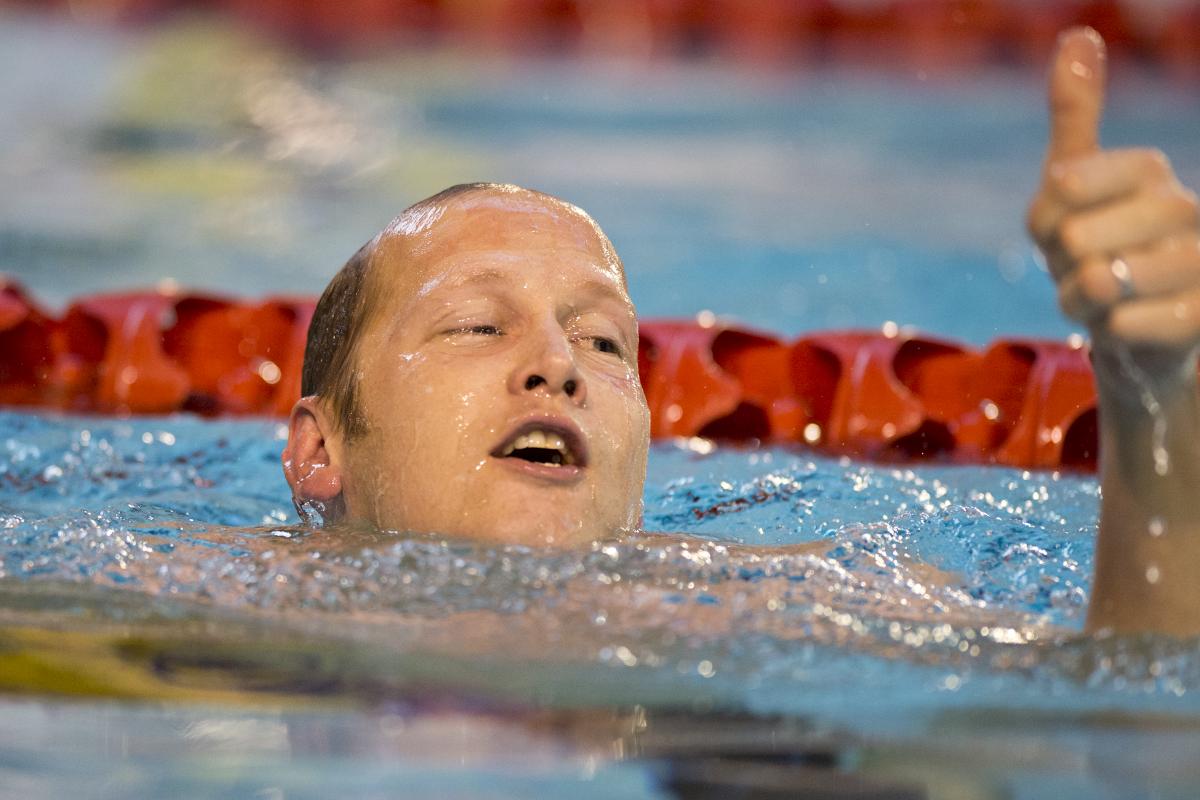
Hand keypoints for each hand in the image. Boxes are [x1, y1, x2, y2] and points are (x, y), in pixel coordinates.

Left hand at [1027, 28, 1199, 354]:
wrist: (1133, 324)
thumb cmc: (1095, 245)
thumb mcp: (1070, 182)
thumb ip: (1075, 114)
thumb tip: (1079, 36)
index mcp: (1147, 172)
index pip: (1068, 181)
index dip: (1047, 215)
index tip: (1059, 220)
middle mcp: (1182, 209)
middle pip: (1077, 239)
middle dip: (1060, 268)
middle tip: (1083, 268)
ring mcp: (1197, 262)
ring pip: (1099, 282)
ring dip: (1079, 301)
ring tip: (1102, 297)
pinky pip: (1124, 323)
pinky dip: (1106, 331)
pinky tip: (1121, 324)